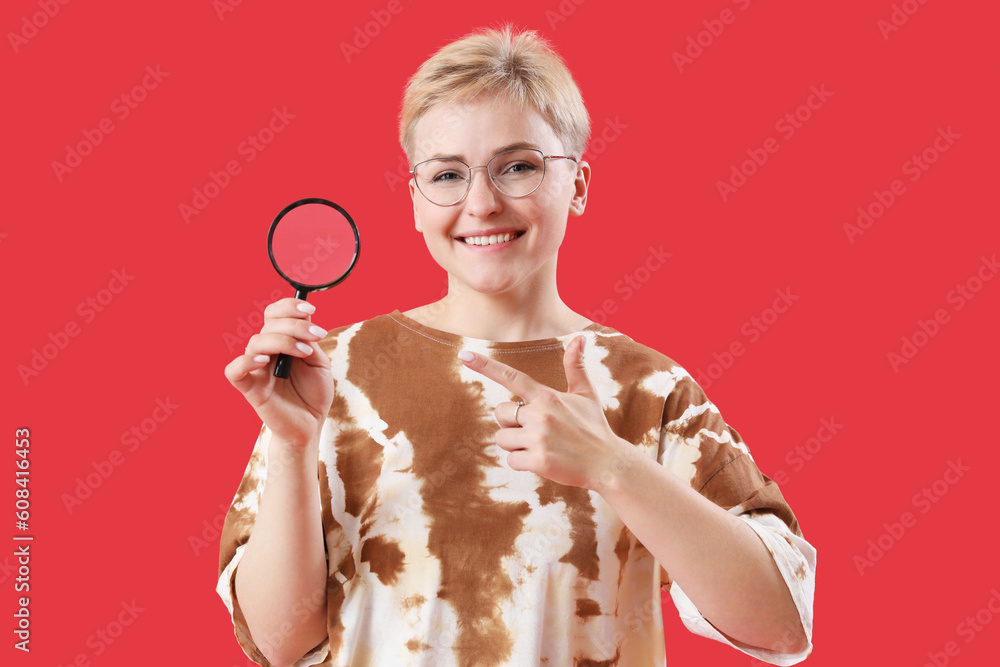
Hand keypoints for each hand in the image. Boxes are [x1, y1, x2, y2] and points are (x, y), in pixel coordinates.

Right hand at [224, 298, 333, 448]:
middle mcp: (265, 352)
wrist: (311, 424)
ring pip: (256, 342)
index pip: (274, 314)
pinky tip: (264, 361)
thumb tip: (303, 321)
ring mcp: (256, 369)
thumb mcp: (319, 362)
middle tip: (317, 334)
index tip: (311, 309)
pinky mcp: (249, 389)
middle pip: (268, 324)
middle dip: (295, 324)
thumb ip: (309, 341)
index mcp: (280, 342)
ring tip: (305, 352)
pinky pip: (234, 371)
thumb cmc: (313, 394)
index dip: (289, 306)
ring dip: (283, 340)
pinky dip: (245, 362)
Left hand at [458, 335, 631, 489]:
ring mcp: (539, 438)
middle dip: (510, 423)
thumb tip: (581, 337)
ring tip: (542, 446)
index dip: (486, 366)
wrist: (609, 464)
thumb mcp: (586, 394)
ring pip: (502, 439)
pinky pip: (511, 460)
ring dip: (515, 445)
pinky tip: (543, 461)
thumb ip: (575, 366)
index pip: (512, 377)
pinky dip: (522, 463)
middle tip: (535, 430)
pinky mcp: (539, 461)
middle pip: (500, 414)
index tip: (463, 355)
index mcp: (547, 397)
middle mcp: (541, 414)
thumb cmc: (594, 428)